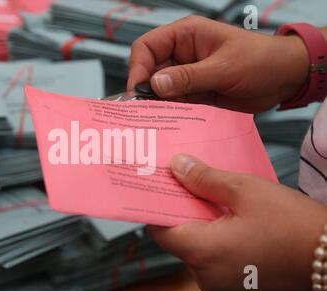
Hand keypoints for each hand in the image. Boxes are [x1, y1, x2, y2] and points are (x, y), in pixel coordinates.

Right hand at [128, 16, 309, 112]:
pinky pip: (174, 103)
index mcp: (185, 36)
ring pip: (159, 90)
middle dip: (144, 90)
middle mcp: (181, 55)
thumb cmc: (260, 61)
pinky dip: (169, 113)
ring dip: (156, 104)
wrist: (285, 78)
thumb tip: (154, 85)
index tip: (137, 91)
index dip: (138, 68)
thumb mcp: (224, 67)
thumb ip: (188, 77)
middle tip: (141, 112)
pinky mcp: (194, 93)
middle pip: (149, 71)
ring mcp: (187, 76)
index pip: (147, 47)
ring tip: (152, 121)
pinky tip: (167, 124)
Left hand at [148, 154, 326, 290]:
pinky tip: (228, 215)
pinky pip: (215, 256)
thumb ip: (204, 178)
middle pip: (178, 237)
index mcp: (202, 252)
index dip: (157, 206)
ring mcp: (222, 283)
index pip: (159, 230)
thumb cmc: (293, 225)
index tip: (159, 185)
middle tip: (186, 181)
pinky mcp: (237, 283)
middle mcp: (206, 274)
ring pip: (197, 247)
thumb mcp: (244, 190)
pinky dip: (215, 236)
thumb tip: (177, 166)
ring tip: (210, 194)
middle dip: (181, 209)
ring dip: (200, 221)